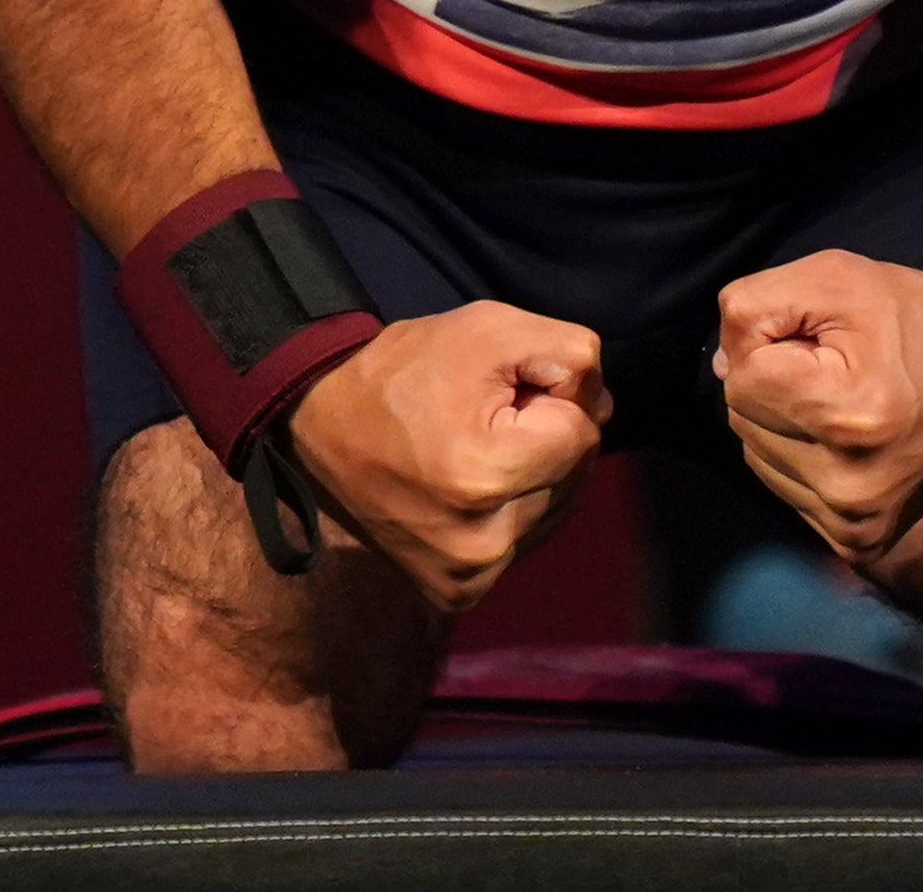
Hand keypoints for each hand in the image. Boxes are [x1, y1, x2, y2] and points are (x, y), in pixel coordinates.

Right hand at [286, 301, 609, 611]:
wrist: (320, 421)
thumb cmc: (406, 370)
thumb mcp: (491, 329)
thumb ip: (570, 352)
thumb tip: (602, 405)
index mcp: (486, 477)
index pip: (581, 432)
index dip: (550, 397)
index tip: (500, 390)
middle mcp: (482, 545)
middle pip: (574, 475)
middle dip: (545, 436)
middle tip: (483, 416)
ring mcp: (469, 577)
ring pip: (556, 510)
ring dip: (535, 474)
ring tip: (474, 447)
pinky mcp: (457, 594)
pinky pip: (524, 543)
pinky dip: (513, 510)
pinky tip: (472, 486)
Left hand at [716, 251, 922, 562]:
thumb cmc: (911, 318)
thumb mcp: (833, 277)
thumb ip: (753, 306)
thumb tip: (721, 367)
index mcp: (849, 414)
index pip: (742, 378)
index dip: (770, 342)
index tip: (819, 337)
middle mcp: (849, 484)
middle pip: (743, 418)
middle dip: (773, 382)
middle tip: (836, 365)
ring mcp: (853, 520)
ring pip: (756, 454)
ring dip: (782, 420)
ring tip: (841, 398)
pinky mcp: (857, 539)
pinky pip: (782, 487)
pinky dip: (799, 455)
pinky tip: (842, 436)